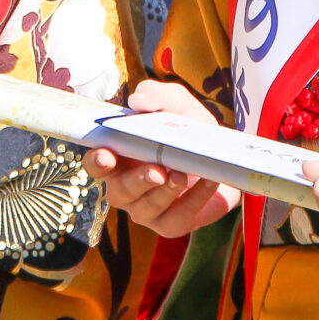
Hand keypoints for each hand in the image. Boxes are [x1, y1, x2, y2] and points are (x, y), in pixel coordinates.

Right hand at [86, 79, 242, 237]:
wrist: (223, 156)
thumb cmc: (188, 130)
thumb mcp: (176, 104)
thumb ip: (156, 95)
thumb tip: (137, 101)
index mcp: (118, 159)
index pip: (95, 165)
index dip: (96, 162)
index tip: (107, 156)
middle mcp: (126, 187)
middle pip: (119, 191)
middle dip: (138, 181)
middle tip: (157, 170)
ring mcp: (146, 209)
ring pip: (145, 208)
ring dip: (164, 192)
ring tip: (182, 174)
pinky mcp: (171, 224)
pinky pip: (177, 218)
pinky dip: (193, 200)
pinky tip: (207, 181)